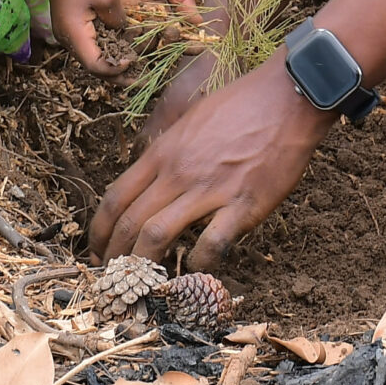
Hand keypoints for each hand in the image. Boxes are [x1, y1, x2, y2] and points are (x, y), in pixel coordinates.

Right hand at [42, 0, 126, 75]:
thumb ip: (118, 21)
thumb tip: (123, 35)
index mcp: (75, 33)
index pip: (95, 65)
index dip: (115, 69)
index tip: (134, 61)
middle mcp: (67, 38)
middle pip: (92, 66)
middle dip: (115, 74)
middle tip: (139, 79)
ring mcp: (67, 33)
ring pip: (90, 57)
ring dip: (111, 63)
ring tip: (134, 67)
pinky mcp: (70, 26)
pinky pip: (89, 45)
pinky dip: (105, 50)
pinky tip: (121, 49)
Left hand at [91, 60, 331, 268]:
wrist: (289, 97)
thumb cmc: (243, 104)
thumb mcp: (191, 118)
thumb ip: (168, 147)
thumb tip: (149, 168)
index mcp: (163, 152)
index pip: (116, 197)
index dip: (99, 230)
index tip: (96, 250)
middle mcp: (178, 172)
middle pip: (130, 222)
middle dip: (114, 257)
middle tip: (113, 279)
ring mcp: (209, 189)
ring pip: (158, 235)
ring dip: (144, 265)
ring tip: (142, 286)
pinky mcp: (243, 204)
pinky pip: (212, 243)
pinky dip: (200, 264)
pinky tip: (197, 273)